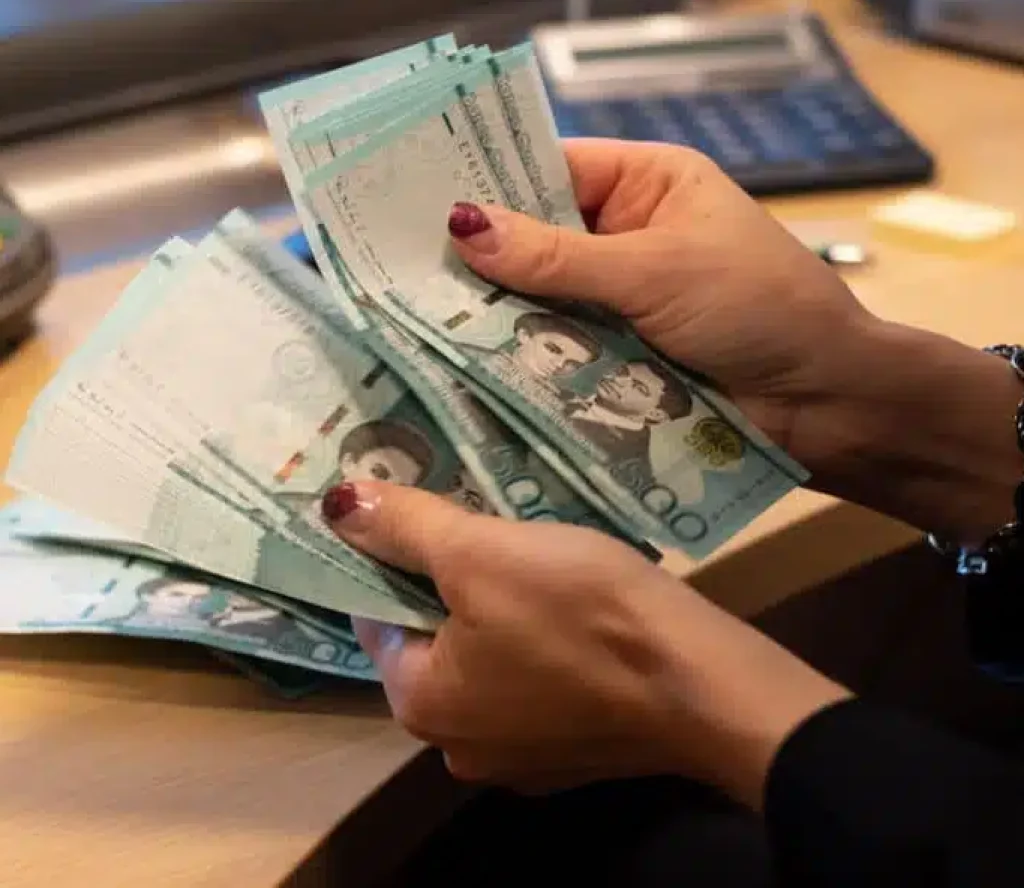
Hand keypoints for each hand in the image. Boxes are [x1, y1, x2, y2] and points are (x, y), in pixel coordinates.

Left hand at [323, 480, 849, 806]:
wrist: (704, 682)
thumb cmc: (580, 611)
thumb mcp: (481, 552)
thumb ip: (404, 527)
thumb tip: (336, 503)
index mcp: (422, 707)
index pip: (379, 619)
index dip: (396, 559)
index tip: (428, 515)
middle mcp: (459, 748)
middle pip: (435, 643)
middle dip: (454, 583)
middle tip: (488, 528)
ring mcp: (524, 759)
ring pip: (490, 661)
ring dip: (501, 611)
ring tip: (533, 556)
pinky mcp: (577, 752)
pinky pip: (537, 682)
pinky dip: (543, 644)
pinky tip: (574, 607)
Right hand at [448, 138, 867, 468]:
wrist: (824, 401)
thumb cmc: (757, 306)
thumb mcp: (656, 270)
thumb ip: (558, 256)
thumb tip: (462, 224)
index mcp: (647, 184)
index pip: (550, 168)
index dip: (489, 183)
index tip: (416, 200)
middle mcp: (627, 234)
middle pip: (537, 237)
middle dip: (484, 256)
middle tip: (399, 268)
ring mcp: (620, 297)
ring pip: (542, 296)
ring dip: (498, 312)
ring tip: (414, 316)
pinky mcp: (618, 354)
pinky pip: (558, 346)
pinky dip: (524, 355)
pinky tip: (463, 361)